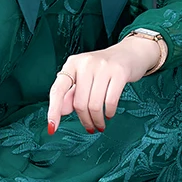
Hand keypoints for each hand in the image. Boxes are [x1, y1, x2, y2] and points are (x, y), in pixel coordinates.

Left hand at [47, 36, 162, 133]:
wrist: (129, 53)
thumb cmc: (102, 69)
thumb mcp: (83, 78)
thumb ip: (70, 94)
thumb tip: (61, 112)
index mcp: (72, 64)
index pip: (58, 90)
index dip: (53, 110)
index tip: (52, 127)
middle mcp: (85, 63)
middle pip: (79, 102)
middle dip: (85, 120)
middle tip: (90, 127)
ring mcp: (103, 67)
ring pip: (94, 105)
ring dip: (97, 120)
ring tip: (100, 124)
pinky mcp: (119, 72)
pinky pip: (110, 101)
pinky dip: (109, 112)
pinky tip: (109, 114)